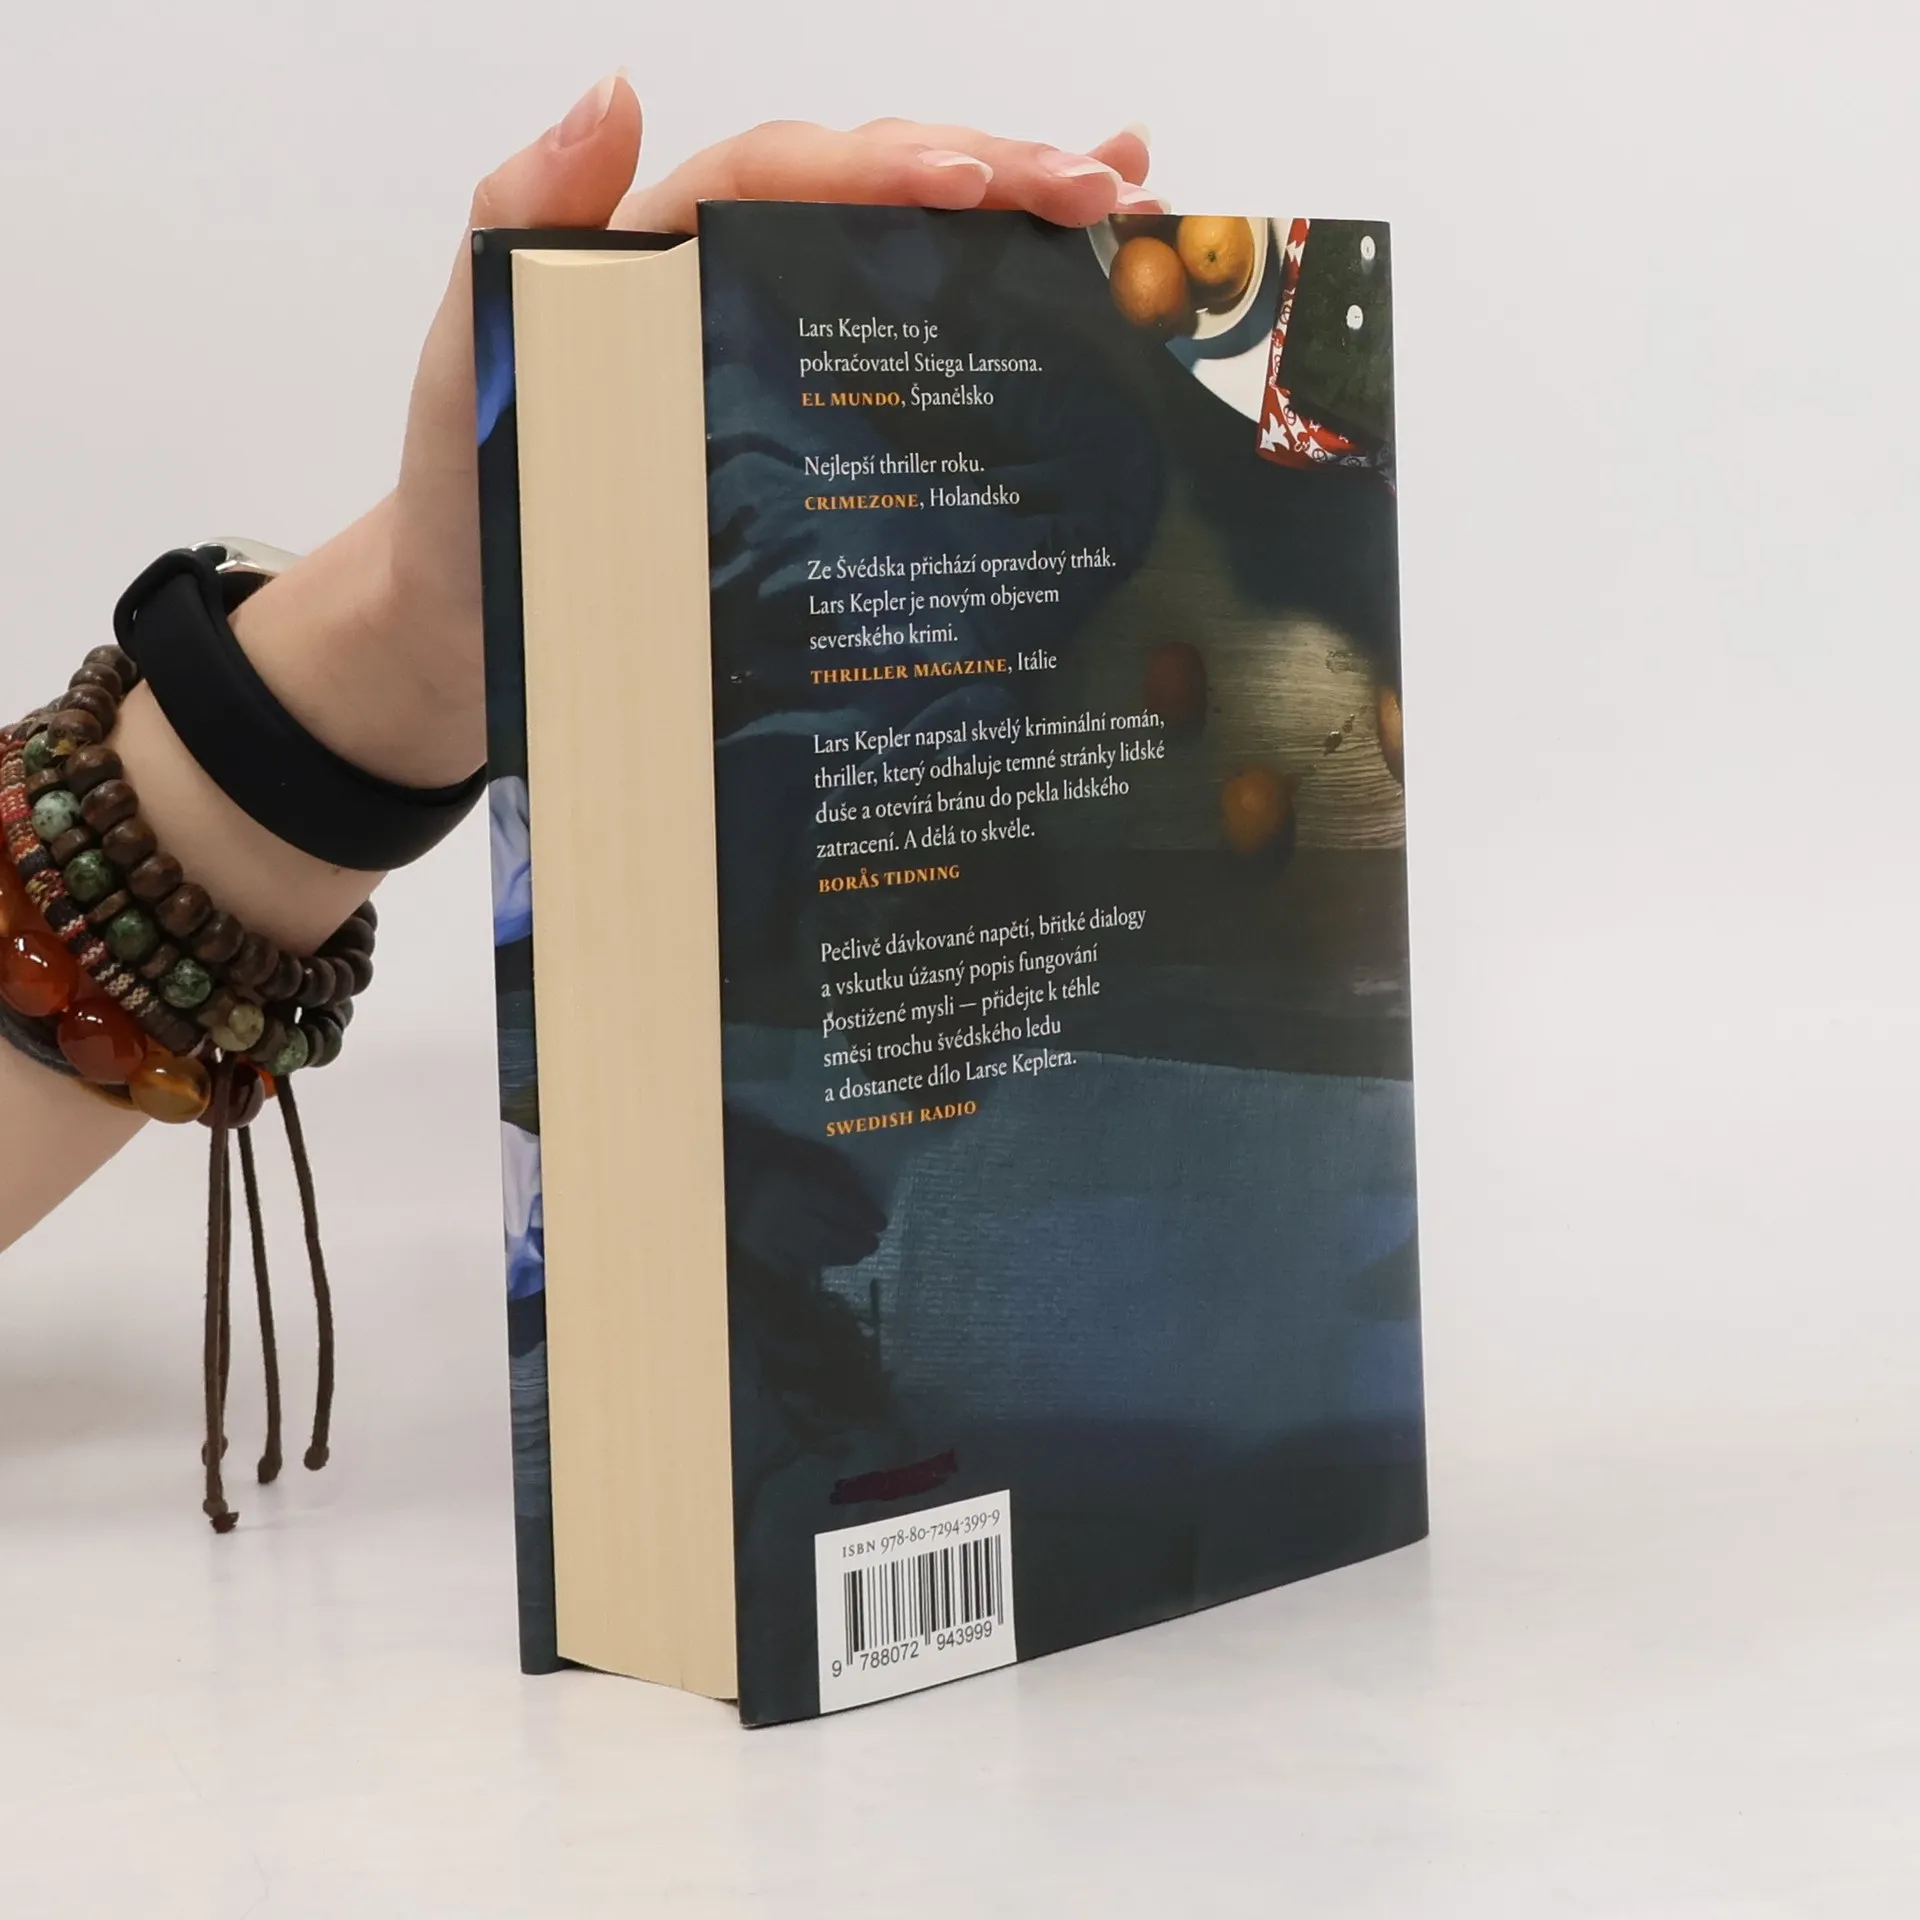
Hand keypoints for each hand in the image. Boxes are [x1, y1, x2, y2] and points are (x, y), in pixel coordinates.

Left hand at [236, 80, 1156, 790]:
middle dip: (998, 178)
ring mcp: (779, 355)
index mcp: (660, 248)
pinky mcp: (810, 436)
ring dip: (1025, 228)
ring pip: (911, 263)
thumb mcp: (473, 364)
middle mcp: (733, 283)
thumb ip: (519, 235)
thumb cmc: (468, 496)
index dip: (886, 168)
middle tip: (1109, 193)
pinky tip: (1084, 291)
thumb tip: (609, 95)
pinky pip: (906, 359)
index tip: (982, 187)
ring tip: (1137, 207)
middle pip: (874, 196)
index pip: (785, 175)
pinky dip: (996, 316)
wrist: (472, 624)